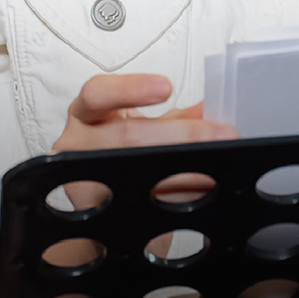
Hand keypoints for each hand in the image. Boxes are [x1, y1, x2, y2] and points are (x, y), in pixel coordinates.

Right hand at [51, 73, 237, 209]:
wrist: (99, 203)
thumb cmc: (118, 157)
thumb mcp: (141, 129)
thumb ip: (174, 118)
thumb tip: (212, 109)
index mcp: (88, 112)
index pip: (98, 93)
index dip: (130, 89)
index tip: (166, 88)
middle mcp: (79, 140)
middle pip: (126, 136)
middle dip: (181, 135)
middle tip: (219, 135)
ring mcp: (83, 178)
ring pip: (135, 172)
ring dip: (184, 170)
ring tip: (215, 167)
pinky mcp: (97, 210)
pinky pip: (141, 202)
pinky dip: (174, 196)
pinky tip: (197, 191)